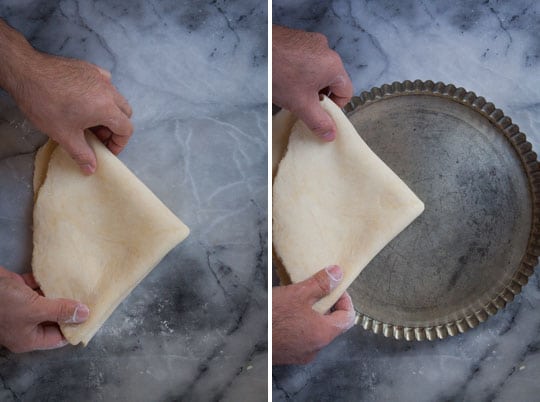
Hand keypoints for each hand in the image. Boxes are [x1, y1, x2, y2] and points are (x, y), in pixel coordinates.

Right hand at [0, 266, 88, 352]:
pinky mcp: (16, 292)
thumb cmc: (3, 302)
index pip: (59, 337)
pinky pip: (36, 289)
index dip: (75, 327)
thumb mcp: (35, 309)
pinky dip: (46, 283)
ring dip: (60, 295)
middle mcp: (25, 326)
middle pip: (54, 320)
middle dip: (69, 309)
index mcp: (28, 338)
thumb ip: (60, 311)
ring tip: (80, 287)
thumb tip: (84, 314)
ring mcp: (20, 309)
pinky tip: (60, 276)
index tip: (92, 315)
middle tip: (89, 298)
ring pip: (46, 303)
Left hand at [11, 52, 132, 173]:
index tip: (106, 149)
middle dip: (115, 127)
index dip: (119, 143)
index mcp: (106, 109)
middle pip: (124, 113)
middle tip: (98, 136)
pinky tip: (87, 98)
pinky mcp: (89, 68)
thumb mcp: (64, 135)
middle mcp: (108, 91)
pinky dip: (101, 93)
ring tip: (89, 119)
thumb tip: (90, 168)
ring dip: (109, 111)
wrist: (26, 73)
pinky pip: (105, 82)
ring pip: (115, 97)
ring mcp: (99, 77)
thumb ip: (82, 154)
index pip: (126, 129)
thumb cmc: (44, 103)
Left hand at [272, 25, 352, 140]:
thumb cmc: (278, 74)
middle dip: (319, 96)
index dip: (335, 108)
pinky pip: (305, 61)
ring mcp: (311, 41)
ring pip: (317, 71)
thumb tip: (330, 134)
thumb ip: (318, 121)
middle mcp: (326, 49)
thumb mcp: (301, 104)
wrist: (254, 51)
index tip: (321, 115)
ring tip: (291, 91)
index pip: (346, 92)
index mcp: (333, 65)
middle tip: (303, 104)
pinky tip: (284, 78)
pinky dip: (298, 72)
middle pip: (331, 81)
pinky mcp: (297, 39)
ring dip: (308, 84)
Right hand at [272, 265, 355, 364]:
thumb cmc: (270, 319)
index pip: (348, 317)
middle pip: (333, 326)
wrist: (245, 338)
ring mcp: (302, 354)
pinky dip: (301, 326)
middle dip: (328, 307)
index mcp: (323, 334)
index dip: (345, 300)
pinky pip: (303, 339)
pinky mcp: (289, 354)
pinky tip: (288, 314)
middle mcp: (315, 348)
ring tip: (300, 301)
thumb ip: (320, 284)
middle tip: (317, 292)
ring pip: (317, 332)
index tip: (336, 289)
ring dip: (313, 316)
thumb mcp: (297, 294)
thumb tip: (336, 274)